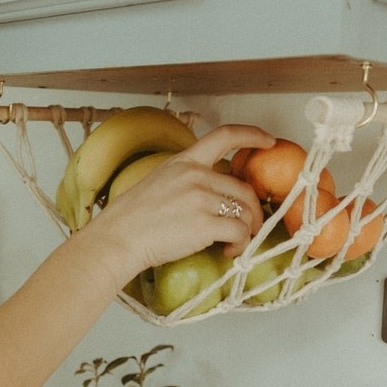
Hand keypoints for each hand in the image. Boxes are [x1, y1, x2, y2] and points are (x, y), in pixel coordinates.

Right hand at [90, 124, 274, 275]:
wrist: (118, 239)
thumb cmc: (133, 218)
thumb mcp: (159, 182)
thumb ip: (187, 180)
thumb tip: (214, 195)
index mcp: (184, 161)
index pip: (224, 136)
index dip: (252, 135)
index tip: (268, 140)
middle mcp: (195, 175)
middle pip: (244, 188)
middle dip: (254, 211)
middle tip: (249, 227)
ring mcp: (200, 198)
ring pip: (245, 212)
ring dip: (246, 232)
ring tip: (232, 244)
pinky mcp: (204, 224)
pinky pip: (239, 232)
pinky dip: (239, 245)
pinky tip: (226, 251)